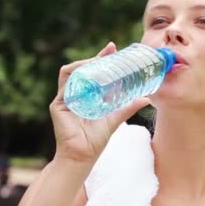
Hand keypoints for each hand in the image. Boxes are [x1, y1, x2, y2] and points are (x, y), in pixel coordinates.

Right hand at [49, 42, 150, 164]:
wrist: (82, 156)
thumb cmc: (96, 140)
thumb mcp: (115, 118)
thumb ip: (128, 107)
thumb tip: (146, 99)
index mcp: (87, 95)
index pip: (93, 71)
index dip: (102, 58)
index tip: (113, 48)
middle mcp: (75, 93)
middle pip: (82, 68)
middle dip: (95, 57)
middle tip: (110, 50)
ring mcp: (65, 98)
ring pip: (71, 72)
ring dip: (84, 63)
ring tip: (98, 60)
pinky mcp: (58, 104)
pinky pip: (65, 85)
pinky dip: (76, 77)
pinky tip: (87, 75)